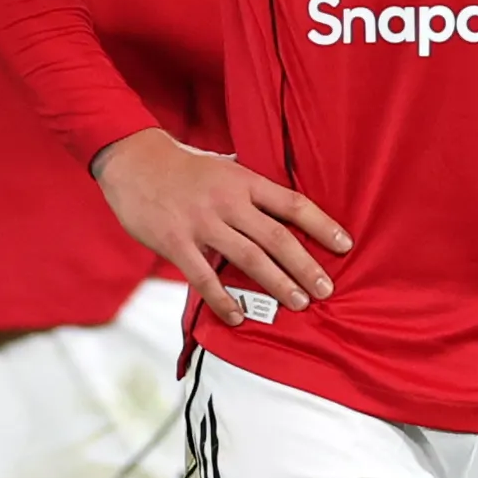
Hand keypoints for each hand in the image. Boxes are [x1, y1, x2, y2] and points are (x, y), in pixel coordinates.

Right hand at [94, 128, 350, 326]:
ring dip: (277, 283)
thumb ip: (251, 189)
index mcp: (243, 180)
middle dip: (305, 265)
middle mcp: (226, 201)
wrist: (133, 161)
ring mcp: (201, 222)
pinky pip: (204, 277)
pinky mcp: (175, 242)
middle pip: (276, 237)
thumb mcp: (224, 167)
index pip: (292, 203)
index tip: (345, 245)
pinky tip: (238, 316)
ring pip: (248, 258)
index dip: (321, 224)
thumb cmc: (183, 168)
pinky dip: (223, 299)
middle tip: (326, 289)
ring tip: (299, 303)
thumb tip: (286, 210)